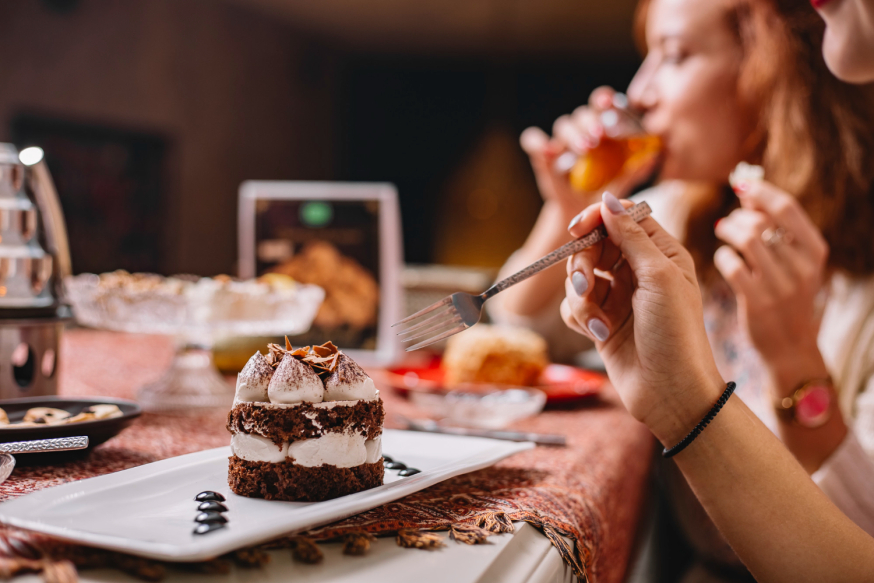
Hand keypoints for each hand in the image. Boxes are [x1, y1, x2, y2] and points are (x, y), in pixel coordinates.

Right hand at [520, 87, 650, 219]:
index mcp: (601, 129)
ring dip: (574, 134)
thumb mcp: (620, 183)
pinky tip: (547, 151)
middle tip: (599, 137)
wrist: (578, 214)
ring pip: (563, 125)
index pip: (602, 105)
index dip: (604, 99)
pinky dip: (537, 142)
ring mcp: (560, 142)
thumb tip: (654, 155)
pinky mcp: (541, 155)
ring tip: (585, 150)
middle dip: (591, 122)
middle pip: (583, 114)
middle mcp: (580, 130)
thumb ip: (634, 169)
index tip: (609, 103)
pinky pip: (533, 140)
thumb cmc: (602, 192)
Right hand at [560, 193, 723, 445]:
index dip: (598, 218)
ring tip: (597, 319)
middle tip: (586, 284)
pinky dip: (580, 317)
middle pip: (595, 245)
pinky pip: (574, 306)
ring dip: (581, 296)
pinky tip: (598, 334)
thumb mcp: (659, 277)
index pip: (623, 218)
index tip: (577, 229)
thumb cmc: (676, 334)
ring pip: (579, 276)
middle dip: (583, 263)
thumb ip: (631, 236)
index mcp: (662, 254)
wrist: (671, 394)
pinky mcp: (602, 322)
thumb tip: (608, 198)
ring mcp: (618, 297)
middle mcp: (639, 271)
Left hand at [713, 181, 829, 392]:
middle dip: (739, 216)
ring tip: (722, 233)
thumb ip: (776, 229)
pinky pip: (732, 265)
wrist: (791, 346)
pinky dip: (722, 257)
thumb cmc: (787, 296)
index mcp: (815, 252)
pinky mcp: (757, 301)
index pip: (787, 208)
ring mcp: (781, 285)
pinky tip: (724, 259)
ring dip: (728, 231)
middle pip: (762, 222)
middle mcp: (802, 267)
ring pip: (746, 240)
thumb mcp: (795, 263)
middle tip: (729, 222)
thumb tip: (749, 191)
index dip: (761, 192)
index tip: (742, 184)